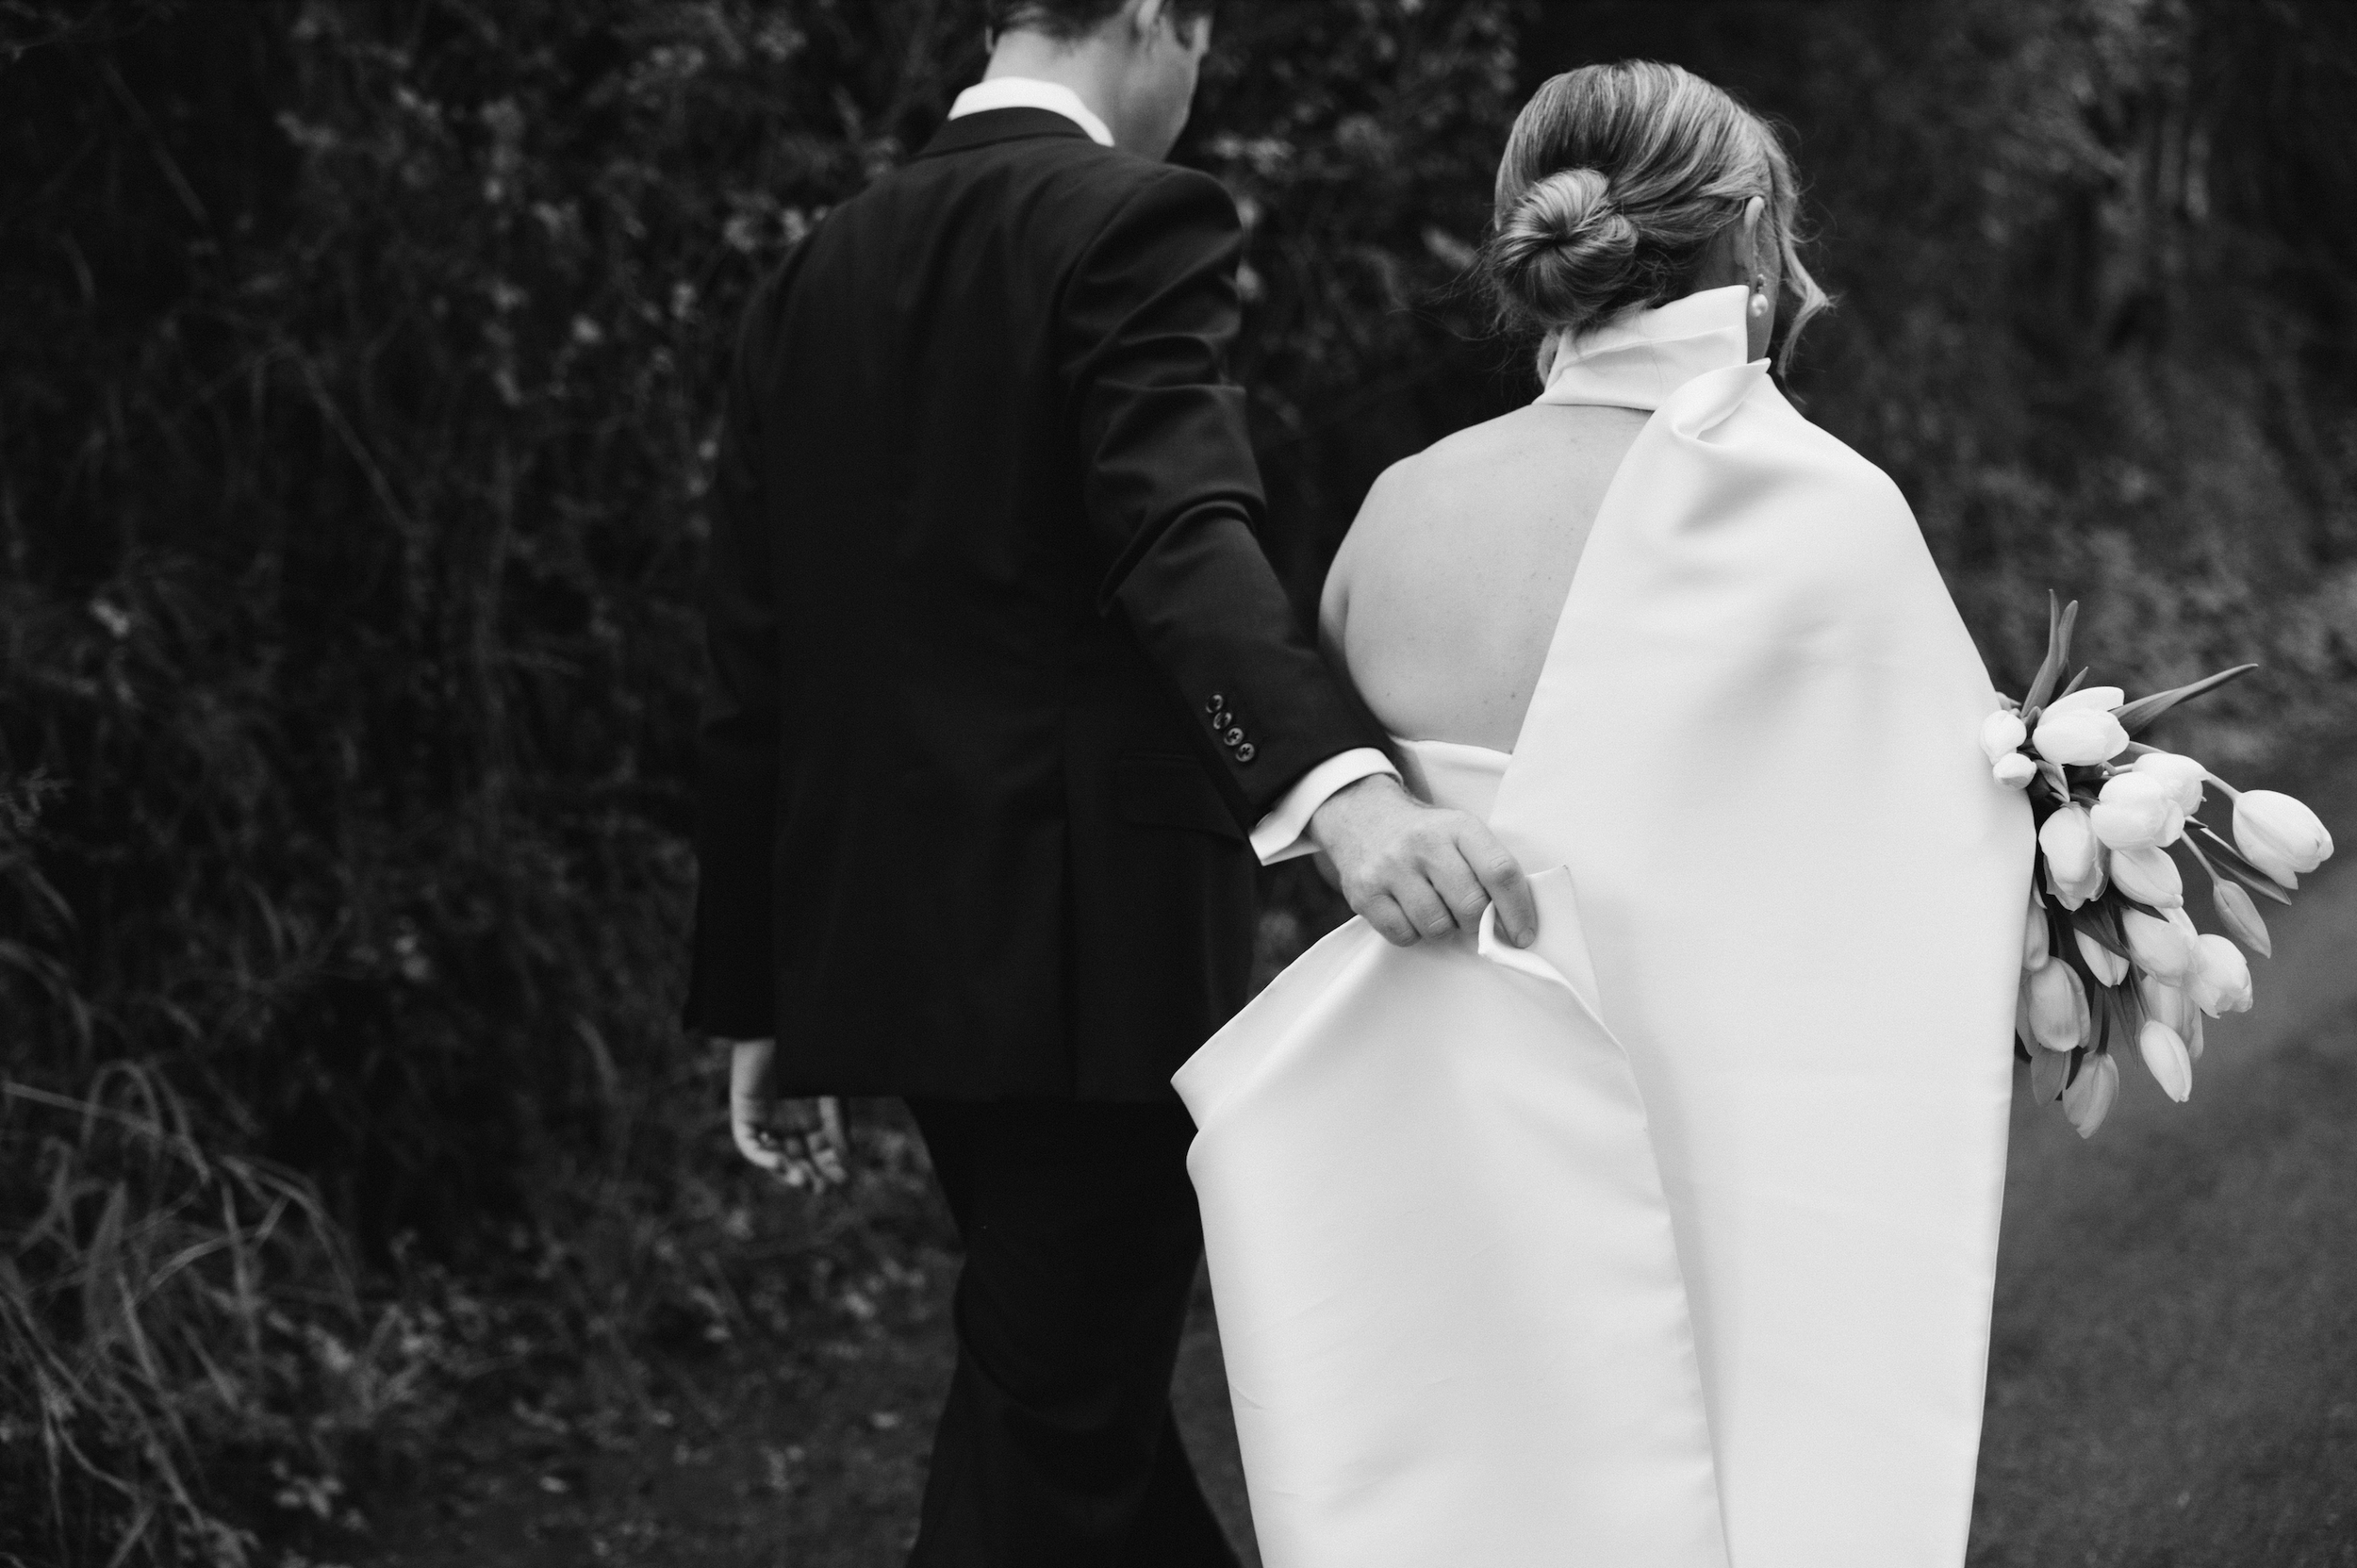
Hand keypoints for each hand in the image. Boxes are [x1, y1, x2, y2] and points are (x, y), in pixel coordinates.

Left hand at [727, 1039, 846, 1190]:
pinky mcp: (746, 1113)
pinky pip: (750, 1144)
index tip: (842, 1180)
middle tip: (821, 1189)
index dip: (831, 1167)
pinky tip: (779, 1162)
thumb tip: (847, 1157)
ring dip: (788, 1172)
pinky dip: (762, 1157)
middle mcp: (790, 1122)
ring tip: (803, 1179)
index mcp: (814, 1117)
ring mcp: (767, 1120)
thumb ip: (836, 1123)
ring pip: (775, 1157)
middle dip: (812, 1176)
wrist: (776, 1027)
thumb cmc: (808, 1056)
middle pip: (800, 1159)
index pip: (822, 1152)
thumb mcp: (830, 1093)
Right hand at [1306, 773, 1535, 948]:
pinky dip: (1413, 933)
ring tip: (1437, 910)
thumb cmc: (1426, 837)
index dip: (1518, 910)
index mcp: (1458, 826)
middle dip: (1477, 923)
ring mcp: (1390, 868)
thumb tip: (1514, 923)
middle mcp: (1423, 843)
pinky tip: (1410, 913)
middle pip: (1471, 905)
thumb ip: (1488, 868)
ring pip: (1437, 926)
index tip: (1523, 935)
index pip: (1500, 871)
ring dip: (1444, 929)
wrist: (1363, 818)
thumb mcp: (1460, 833)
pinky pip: (1404, 935)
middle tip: (1471, 918)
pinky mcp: (1365, 893)